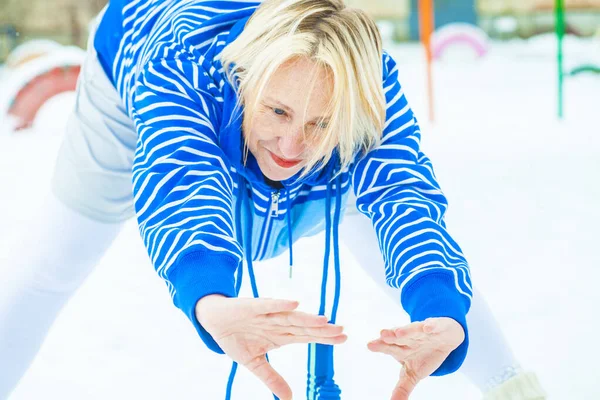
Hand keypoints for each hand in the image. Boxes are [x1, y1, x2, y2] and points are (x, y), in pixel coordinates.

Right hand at [196, 295, 346, 399]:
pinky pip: (268, 305)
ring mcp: (266, 314)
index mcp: (280, 336)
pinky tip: (295, 304)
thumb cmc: (236, 338)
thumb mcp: (253, 362)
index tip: (343, 339)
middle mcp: (277, 323)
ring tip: (324, 320)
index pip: (306, 337)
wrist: (214, 320)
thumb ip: (271, 377)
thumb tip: (288, 398)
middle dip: (321, 329)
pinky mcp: (252, 306)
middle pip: (303, 327)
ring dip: (306, 318)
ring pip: (289, 317)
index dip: (323, 338)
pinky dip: (280, 304)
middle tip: (342, 330)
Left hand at [367, 317, 464, 399]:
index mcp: (401, 348)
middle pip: (398, 337)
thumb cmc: (425, 355)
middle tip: (381, 335)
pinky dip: (431, 326)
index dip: (380, 346)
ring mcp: (422, 331)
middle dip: (390, 336)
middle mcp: (409, 337)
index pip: (389, 347)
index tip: (370, 345)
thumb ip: (402, 388)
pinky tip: (427, 328)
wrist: (445, 338)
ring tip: (398, 332)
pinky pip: (434, 326)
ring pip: (413, 330)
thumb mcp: (414, 374)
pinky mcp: (437, 327)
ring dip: (406, 330)